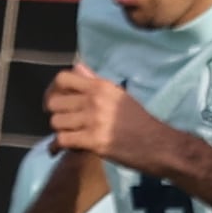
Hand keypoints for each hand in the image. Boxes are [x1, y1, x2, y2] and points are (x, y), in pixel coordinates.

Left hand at [46, 65, 180, 173]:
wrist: (157, 144)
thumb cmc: (138, 120)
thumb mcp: (118, 94)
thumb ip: (94, 81)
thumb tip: (77, 65)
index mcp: (100, 86)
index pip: (63, 78)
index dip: (54, 90)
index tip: (57, 101)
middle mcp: (94, 99)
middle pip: (54, 102)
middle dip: (57, 114)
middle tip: (65, 122)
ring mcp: (92, 119)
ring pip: (55, 122)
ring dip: (60, 131)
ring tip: (71, 134)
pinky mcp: (92, 140)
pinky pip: (62, 140)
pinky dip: (62, 146)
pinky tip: (68, 147)